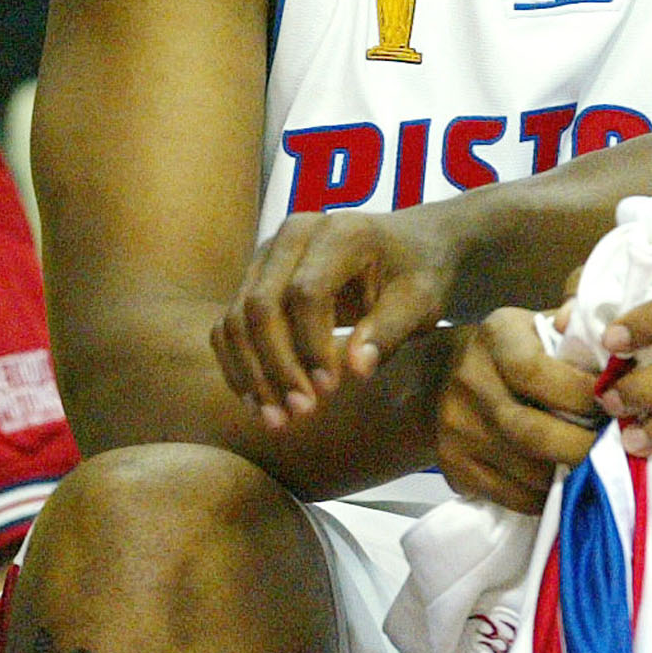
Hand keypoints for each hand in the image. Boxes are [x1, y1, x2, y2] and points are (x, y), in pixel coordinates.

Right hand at [216, 206, 465, 428]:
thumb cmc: (418, 274)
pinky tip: (259, 403)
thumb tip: (357, 370)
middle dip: (276, 366)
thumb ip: (390, 330)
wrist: (409, 247)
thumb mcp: (421, 300)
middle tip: (300, 414)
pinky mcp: (255, 277)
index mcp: (340, 232)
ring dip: (251, 373)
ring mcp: (268, 255)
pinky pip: (230, 324)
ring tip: (276, 420)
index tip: (330, 390)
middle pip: (261, 305)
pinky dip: (239, 366)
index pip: (306, 292)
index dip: (312, 345)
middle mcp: (293, 234)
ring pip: (237, 317)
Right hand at [437, 308, 600, 512]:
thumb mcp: (536, 326)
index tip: (616, 408)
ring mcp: (457, 429)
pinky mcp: (454, 466)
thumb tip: (618, 353)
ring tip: (598, 470)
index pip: (538, 374)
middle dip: (584, 448)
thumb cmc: (510, 350)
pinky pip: (512, 496)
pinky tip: (566, 485)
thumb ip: (577, 331)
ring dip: (570, 477)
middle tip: (617, 451)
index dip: (582, 396)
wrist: (444, 374)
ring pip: (527, 472)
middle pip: (534, 433)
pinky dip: (547, 497)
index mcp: (497, 339)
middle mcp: (470, 383)